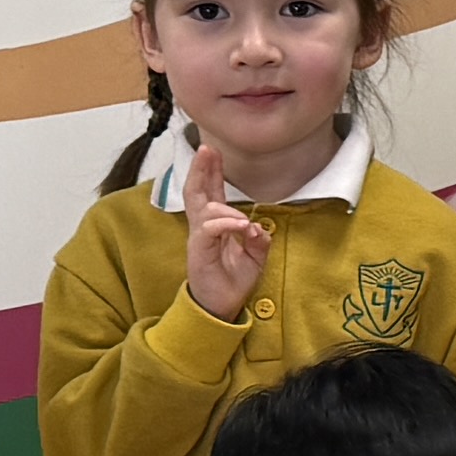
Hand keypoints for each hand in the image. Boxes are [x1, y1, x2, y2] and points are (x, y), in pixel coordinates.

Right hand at [179, 138, 269, 323]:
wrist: (221, 307)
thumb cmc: (233, 281)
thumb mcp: (255, 258)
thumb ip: (259, 240)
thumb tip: (258, 227)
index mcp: (215, 226)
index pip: (211, 192)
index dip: (212, 172)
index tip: (214, 152)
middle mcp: (204, 228)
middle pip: (197, 191)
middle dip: (201, 169)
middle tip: (207, 149)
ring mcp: (199, 238)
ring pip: (203, 207)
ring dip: (225, 207)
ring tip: (242, 221)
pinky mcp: (199, 251)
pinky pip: (209, 228)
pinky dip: (225, 223)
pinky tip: (239, 225)